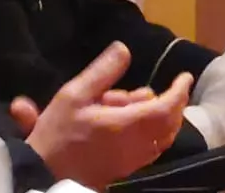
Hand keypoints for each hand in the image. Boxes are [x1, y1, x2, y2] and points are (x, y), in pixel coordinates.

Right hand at [13, 42, 191, 188]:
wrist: (39, 175)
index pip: (167, 107)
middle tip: (141, 92)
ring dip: (156, 118)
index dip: (180, 90)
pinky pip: (149, 150)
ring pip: (161, 137)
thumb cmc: (56, 135)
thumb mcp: (73, 95)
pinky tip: (125, 123)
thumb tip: (124, 49)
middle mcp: (136, 146)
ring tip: (126, 106)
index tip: (185, 76)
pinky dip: (149, 134)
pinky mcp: (124, 171)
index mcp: (127, 125)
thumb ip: (102, 72)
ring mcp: (132, 162)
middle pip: (169, 122)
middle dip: (166, 102)